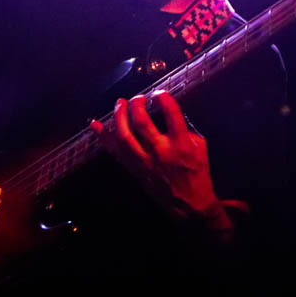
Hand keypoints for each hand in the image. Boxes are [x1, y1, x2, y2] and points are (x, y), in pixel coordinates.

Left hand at [99, 91, 225, 224]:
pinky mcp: (134, 169)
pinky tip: (96, 125)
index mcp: (181, 144)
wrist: (189, 203)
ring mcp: (144, 161)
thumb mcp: (200, 146)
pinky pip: (114, 151)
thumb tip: (170, 111)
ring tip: (120, 103)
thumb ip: (186, 128)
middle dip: (136, 105)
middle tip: (138, 98)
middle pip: (141, 122)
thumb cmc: (196, 172)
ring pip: (124, 136)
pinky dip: (103, 137)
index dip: (163, 98)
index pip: (171, 114)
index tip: (159, 93)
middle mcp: (160, 151)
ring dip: (118, 116)